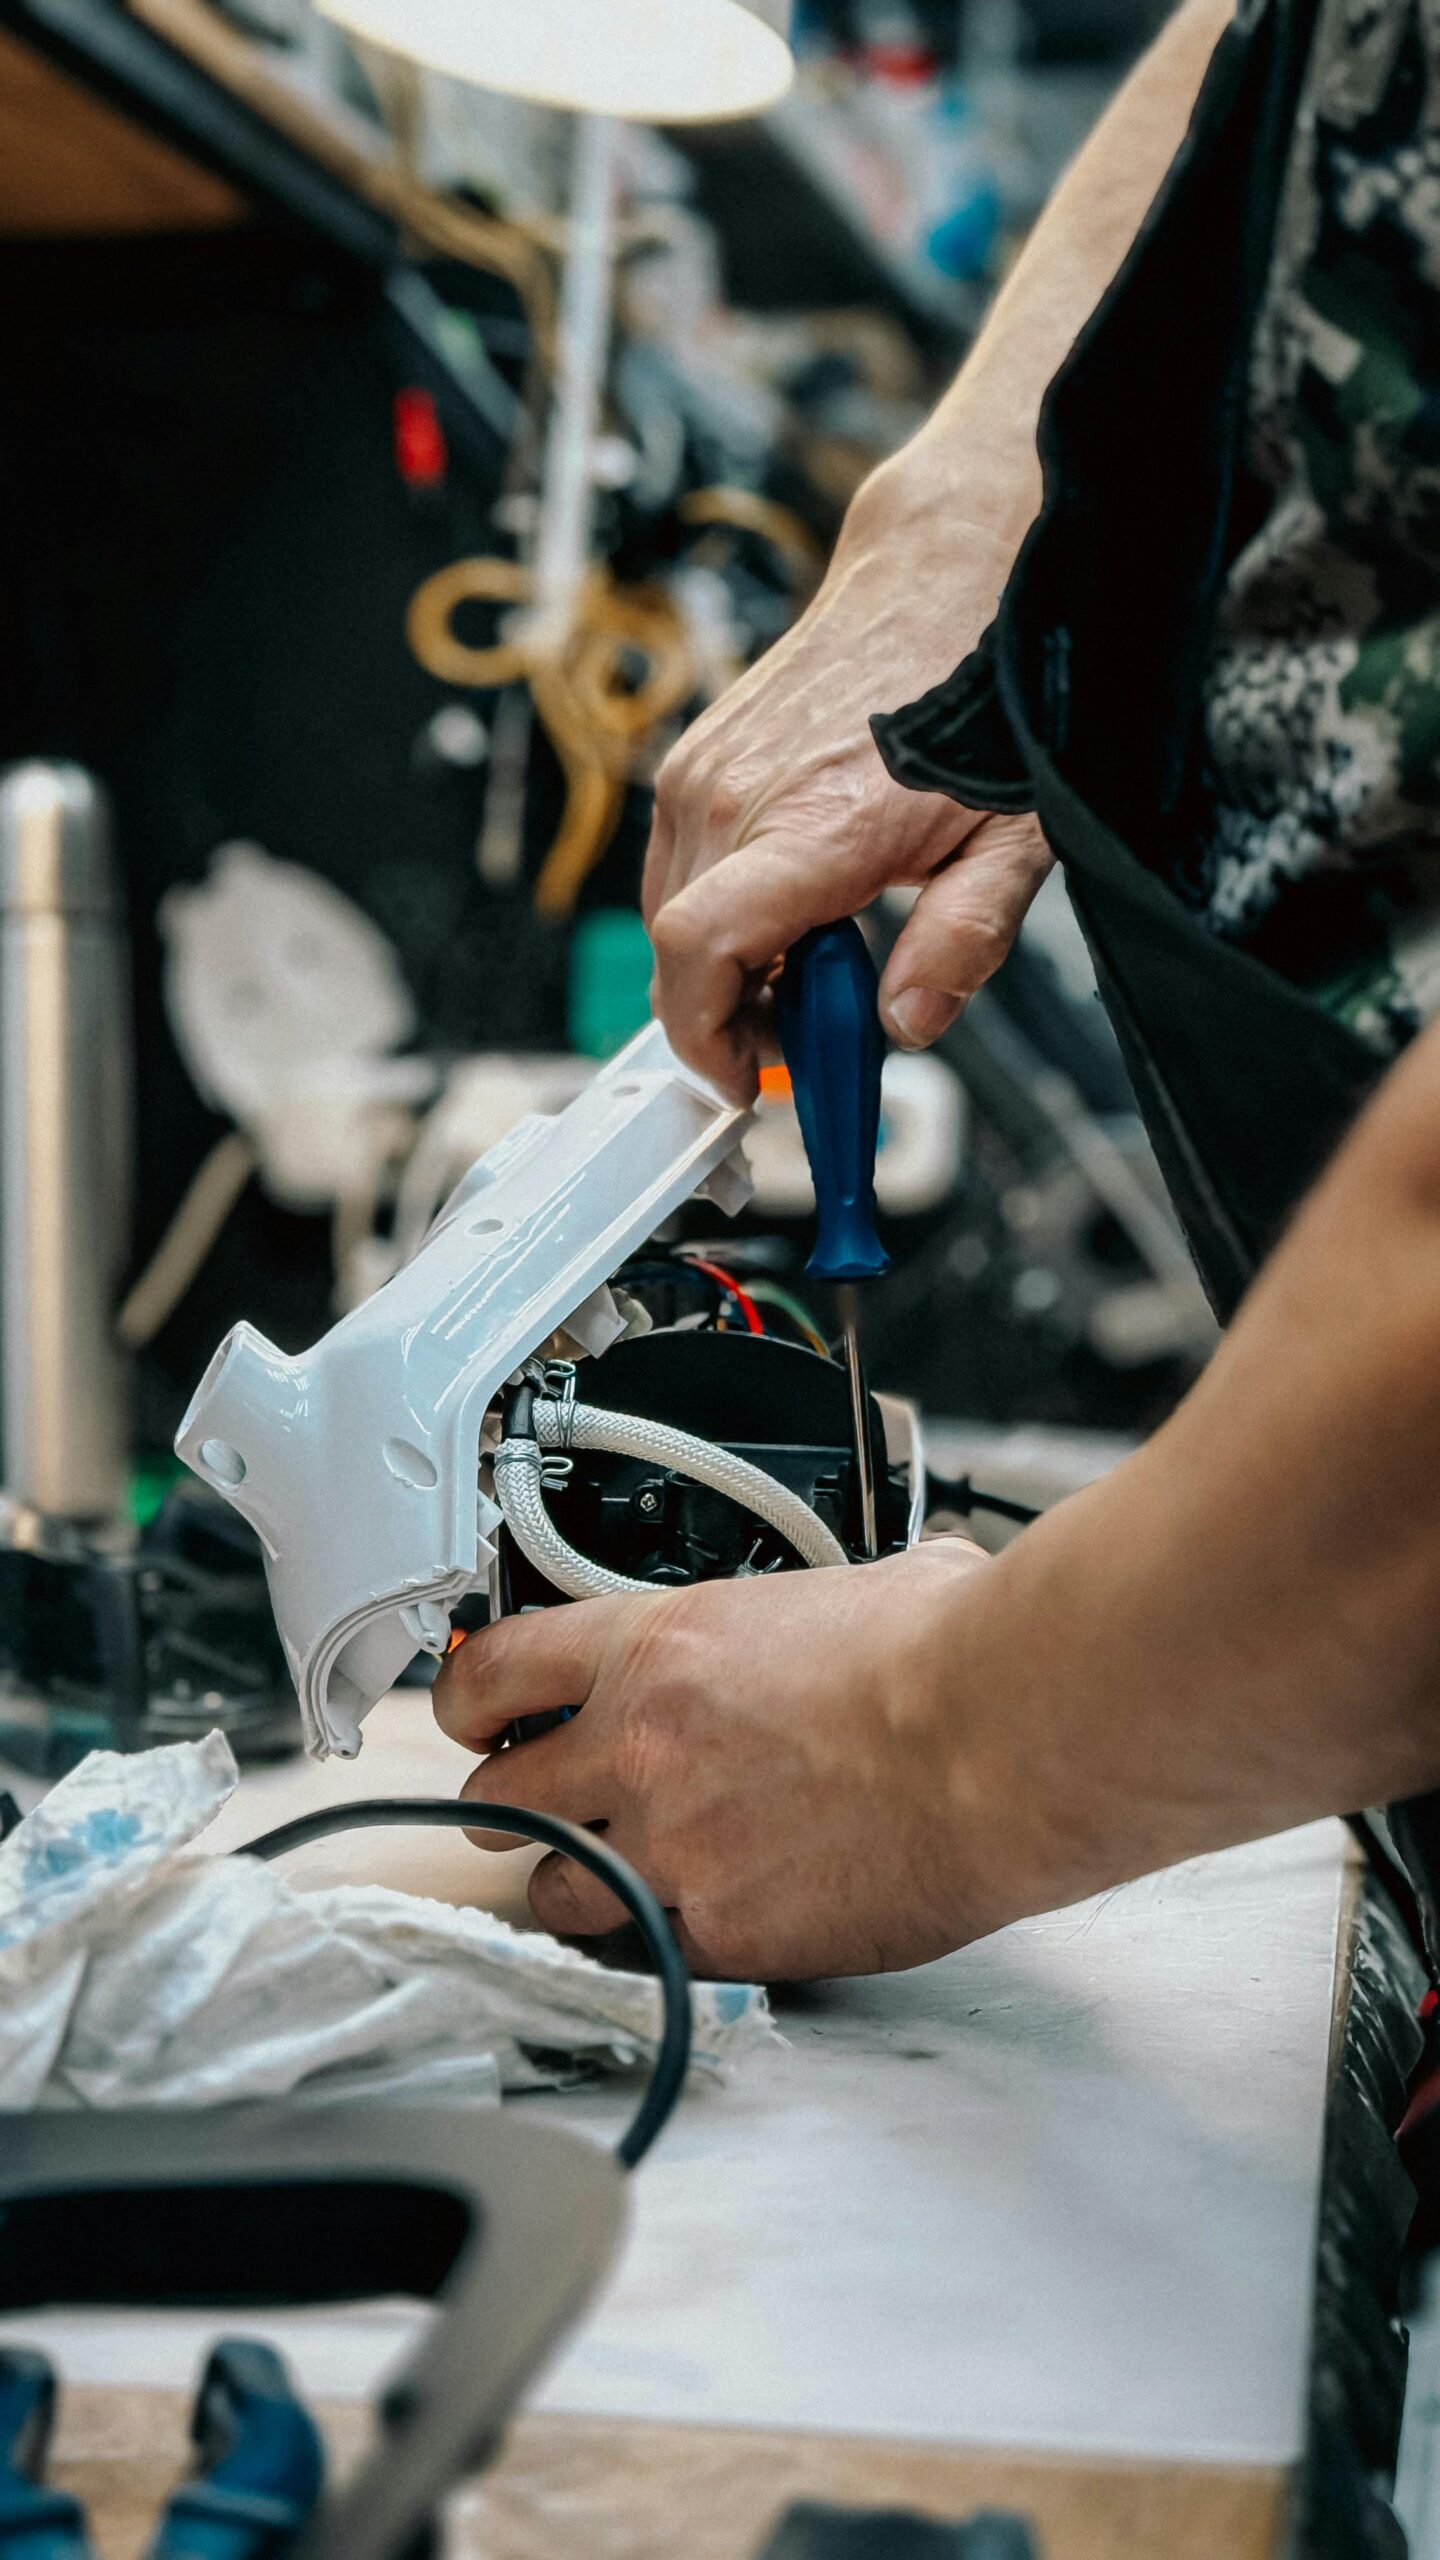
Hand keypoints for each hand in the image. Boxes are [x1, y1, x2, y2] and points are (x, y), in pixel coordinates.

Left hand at [432, 1539, 1052, 1982]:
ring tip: (631, 1875)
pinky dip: (673, 1939)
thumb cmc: (948, 1656)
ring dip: (583, 1883)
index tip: (474, 1714)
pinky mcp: (723, 1933)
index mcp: (657, 1646)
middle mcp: (640, 1746)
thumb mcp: (842, 1587)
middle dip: (519, 1802)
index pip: (494, 1671)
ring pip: (559, 1891)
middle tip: (554, 1802)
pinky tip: (718, 1917)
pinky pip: (653, 1951)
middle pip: (500, 1795)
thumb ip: (795, 1612)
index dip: (468, 1699)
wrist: (1004, 1741)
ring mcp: (672, 1848)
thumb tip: (850, 1604)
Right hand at [644, 481, 1049, 1101]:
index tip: (748, 1082)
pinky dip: (724, 910)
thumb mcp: (1011, 840)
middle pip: (680, 954)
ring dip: (729, 964)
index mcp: (809, 825)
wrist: (945, 573)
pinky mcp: (696, 755)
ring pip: (675, 914)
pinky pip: (681, 867)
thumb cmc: (983, 692)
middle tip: (812, 1030)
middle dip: (734, 1016)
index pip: (696, 954)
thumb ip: (961, 942)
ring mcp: (703, 769)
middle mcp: (732, 795)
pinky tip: (797, 908)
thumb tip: (907, 1023)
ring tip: (817, 963)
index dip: (707, 1040)